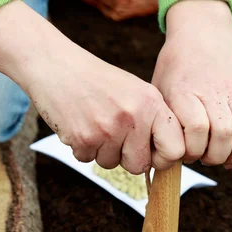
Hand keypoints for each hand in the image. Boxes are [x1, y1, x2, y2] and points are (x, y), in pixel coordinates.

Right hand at [0, 1, 184, 172]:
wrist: (56, 66)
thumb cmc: (97, 81)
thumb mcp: (136, 91)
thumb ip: (154, 120)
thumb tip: (169, 155)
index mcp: (152, 103)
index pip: (175, 150)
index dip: (163, 158)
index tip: (152, 153)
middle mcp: (134, 116)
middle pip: (140, 165)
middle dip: (127, 158)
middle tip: (115, 136)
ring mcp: (108, 129)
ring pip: (111, 164)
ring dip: (102, 151)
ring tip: (95, 122)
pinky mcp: (84, 138)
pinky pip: (88, 160)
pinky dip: (82, 147)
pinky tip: (80, 123)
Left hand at [153, 0, 231, 181]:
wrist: (202, 35)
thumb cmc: (175, 69)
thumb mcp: (160, 90)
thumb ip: (165, 124)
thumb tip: (167, 163)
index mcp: (186, 91)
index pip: (197, 128)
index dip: (190, 149)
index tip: (180, 152)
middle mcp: (213, 93)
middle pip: (223, 135)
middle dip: (211, 156)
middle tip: (200, 156)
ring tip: (219, 160)